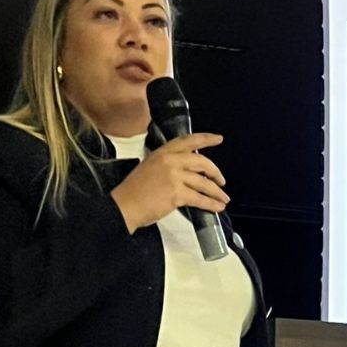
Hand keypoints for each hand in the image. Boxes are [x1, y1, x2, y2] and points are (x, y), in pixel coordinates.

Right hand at [110, 133, 228, 233]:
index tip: (218, 138)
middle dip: (215, 172)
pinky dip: (211, 204)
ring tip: (223, 198)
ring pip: (204, 183)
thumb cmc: (133, 191)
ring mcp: (174, 177)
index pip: (188, 141)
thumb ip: (168, 165)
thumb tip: (187, 171)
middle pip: (202, 162)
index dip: (206, 139)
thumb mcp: (149, 168)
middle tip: (221, 181)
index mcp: (162, 153)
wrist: (123, 206)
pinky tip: (217, 207)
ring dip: (216, 192)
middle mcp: (170, 161)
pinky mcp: (177, 193)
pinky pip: (200, 198)